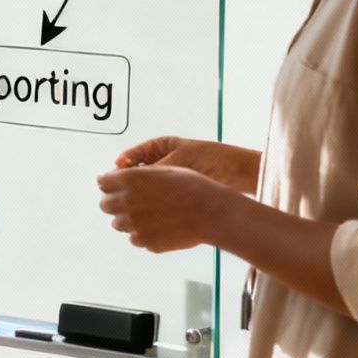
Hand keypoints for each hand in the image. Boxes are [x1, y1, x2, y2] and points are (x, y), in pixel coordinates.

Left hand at [96, 164, 234, 252]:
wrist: (210, 211)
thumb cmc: (191, 186)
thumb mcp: (162, 170)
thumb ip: (137, 175)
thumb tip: (119, 177)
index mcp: (130, 180)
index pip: (103, 183)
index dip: (110, 184)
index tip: (115, 187)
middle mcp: (127, 202)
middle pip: (106, 205)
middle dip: (115, 203)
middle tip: (132, 203)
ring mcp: (134, 224)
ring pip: (119, 224)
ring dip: (129, 219)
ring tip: (151, 215)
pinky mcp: (144, 241)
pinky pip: (135, 238)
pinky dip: (143, 234)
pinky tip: (160, 227)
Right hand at [115, 136, 258, 192]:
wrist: (238, 173)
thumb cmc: (211, 158)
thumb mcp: (179, 159)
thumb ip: (154, 166)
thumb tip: (128, 173)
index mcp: (159, 147)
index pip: (132, 156)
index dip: (123, 165)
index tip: (118, 172)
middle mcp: (160, 163)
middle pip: (134, 174)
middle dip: (128, 183)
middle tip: (122, 191)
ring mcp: (167, 180)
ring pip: (144, 189)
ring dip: (138, 196)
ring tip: (134, 202)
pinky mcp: (174, 196)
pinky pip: (156, 200)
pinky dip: (151, 205)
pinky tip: (148, 210)